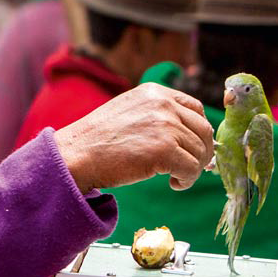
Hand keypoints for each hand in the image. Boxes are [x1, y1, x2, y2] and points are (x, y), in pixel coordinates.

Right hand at [53, 82, 215, 192]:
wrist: (74, 156)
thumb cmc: (95, 140)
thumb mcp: (127, 111)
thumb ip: (155, 114)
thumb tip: (185, 132)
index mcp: (155, 93)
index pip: (195, 108)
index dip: (198, 130)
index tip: (193, 146)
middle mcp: (163, 105)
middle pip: (203, 130)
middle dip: (202, 151)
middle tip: (190, 167)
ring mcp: (165, 127)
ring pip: (199, 151)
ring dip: (192, 168)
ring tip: (175, 177)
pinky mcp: (164, 151)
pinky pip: (191, 169)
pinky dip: (187, 180)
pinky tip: (173, 183)